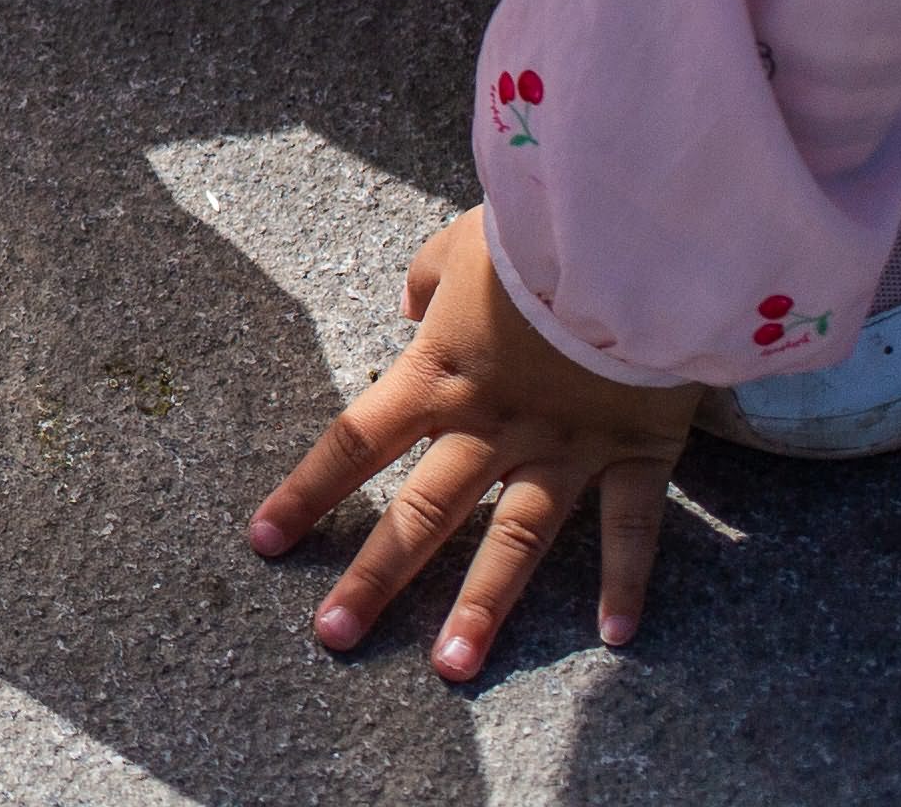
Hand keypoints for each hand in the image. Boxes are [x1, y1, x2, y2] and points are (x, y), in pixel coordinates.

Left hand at [253, 208, 696, 680]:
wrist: (633, 233)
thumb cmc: (538, 230)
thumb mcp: (461, 247)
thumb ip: (427, 284)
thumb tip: (413, 308)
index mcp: (438, 375)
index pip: (353, 443)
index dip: (306, 494)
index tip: (263, 543)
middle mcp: (492, 424)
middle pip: (422, 512)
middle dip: (374, 578)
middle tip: (334, 638)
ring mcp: (565, 446)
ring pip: (515, 541)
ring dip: (482, 607)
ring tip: (451, 669)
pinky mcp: (636, 450)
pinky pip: (633, 529)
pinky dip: (628, 583)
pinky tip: (617, 639)